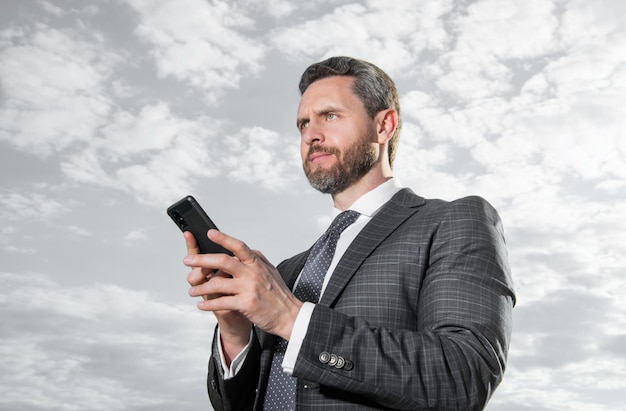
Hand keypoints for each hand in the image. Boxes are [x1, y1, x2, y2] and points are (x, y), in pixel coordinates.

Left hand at [184, 229, 302, 340]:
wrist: (289, 315)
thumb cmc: (278, 294)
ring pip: (218, 283)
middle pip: (223, 261)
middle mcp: (252, 273)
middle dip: (202, 260)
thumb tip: (245, 249)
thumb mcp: (270, 271)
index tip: (210, 233)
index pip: (238, 246)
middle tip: (188, 261)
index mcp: (257, 263)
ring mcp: (249, 288)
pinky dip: (209, 304)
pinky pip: (222, 302)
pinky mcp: (246, 304)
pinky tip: (202, 305)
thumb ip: (257, 259)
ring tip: (192, 290)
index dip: (223, 238)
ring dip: (201, 287)